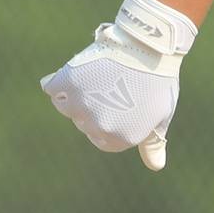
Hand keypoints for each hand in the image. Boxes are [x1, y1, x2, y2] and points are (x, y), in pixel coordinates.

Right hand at [41, 0, 195, 171]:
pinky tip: (84, 69)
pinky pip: (52, 87)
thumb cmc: (159, 81)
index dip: (111, 119)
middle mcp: (96, 126)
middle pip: (83, 122)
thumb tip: (156, 166)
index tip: (121, 102)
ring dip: (79, 92)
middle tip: (116, 86)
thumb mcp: (161, 114)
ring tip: (103, 76)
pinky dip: (61, 79)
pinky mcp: (67, 82)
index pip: (100, 139)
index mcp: (119, 138)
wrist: (150, 46)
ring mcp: (80, 104)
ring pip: (66, 105)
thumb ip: (152, 144)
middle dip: (96, 106)